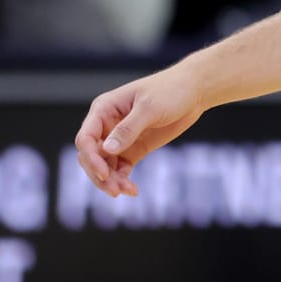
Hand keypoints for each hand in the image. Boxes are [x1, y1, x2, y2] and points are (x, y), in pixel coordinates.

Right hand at [74, 68, 206, 197]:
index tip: (104, 175)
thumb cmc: (170, 91)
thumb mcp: (149, 108)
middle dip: (100, 175)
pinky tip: (132, 190)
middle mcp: (107, 125)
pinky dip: (123, 180)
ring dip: (112, 181)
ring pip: (105, 165)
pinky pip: (120, 168)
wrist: (194, 91)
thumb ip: (128, 129)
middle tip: (115, 191)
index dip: (90, 158)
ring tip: (128, 191)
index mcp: (104, 109)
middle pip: (91, 156)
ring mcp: (120, 138)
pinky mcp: (134, 148)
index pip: (86, 138)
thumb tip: (107, 150)